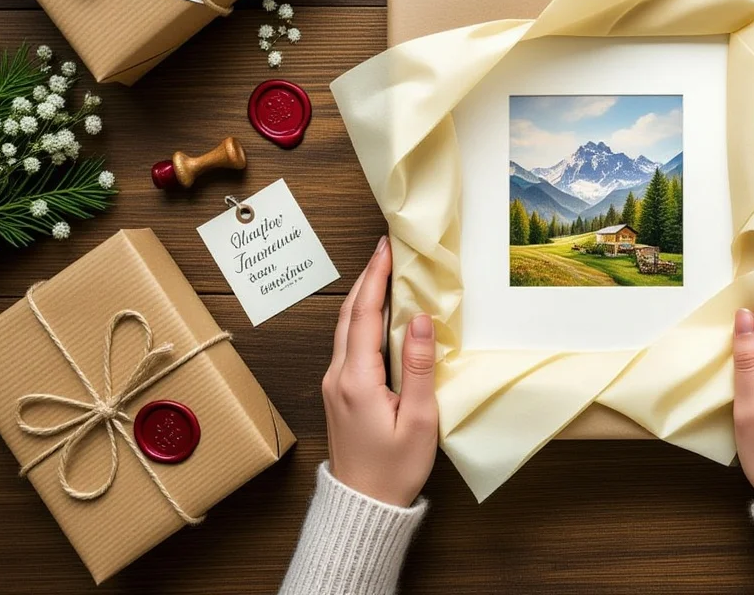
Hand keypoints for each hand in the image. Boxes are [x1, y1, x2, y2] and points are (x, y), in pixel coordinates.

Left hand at [322, 236, 438, 506]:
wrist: (363, 505)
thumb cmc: (394, 469)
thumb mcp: (419, 419)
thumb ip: (419, 366)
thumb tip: (419, 319)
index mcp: (357, 379)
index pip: (366, 314)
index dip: (376, 278)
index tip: (387, 248)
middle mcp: (338, 376)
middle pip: (349, 315)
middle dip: (367, 278)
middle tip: (386, 250)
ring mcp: (334, 384)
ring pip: (345, 328)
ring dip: (363, 297)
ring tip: (384, 273)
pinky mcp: (338, 393)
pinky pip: (348, 344)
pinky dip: (362, 319)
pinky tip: (378, 314)